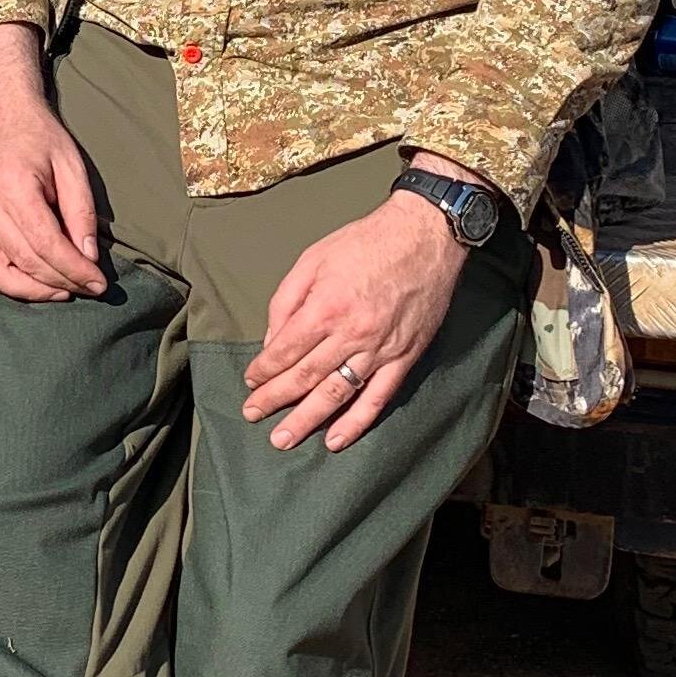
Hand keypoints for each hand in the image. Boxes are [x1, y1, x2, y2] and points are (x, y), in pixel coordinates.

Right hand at [0, 25, 104, 300]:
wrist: (0, 116)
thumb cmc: (39, 136)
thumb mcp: (71, 165)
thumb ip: (81, 212)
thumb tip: (88, 256)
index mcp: (15, 188)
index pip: (47, 245)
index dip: (76, 270)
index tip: (99, 283)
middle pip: (25, 262)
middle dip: (62, 283)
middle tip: (88, 288)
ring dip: (29, 292)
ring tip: (60, 291)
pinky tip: (25, 285)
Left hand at [242, 192, 466, 452]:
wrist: (424, 237)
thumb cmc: (365, 242)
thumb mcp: (313, 258)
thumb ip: (287, 300)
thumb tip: (273, 340)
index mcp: (325, 307)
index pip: (285, 350)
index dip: (264, 370)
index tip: (251, 381)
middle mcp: (351, 334)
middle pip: (305, 377)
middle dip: (275, 399)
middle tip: (253, 415)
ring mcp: (380, 350)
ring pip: (337, 394)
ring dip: (307, 419)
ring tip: (283, 439)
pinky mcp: (404, 357)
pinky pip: (378, 397)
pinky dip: (357, 422)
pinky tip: (336, 440)